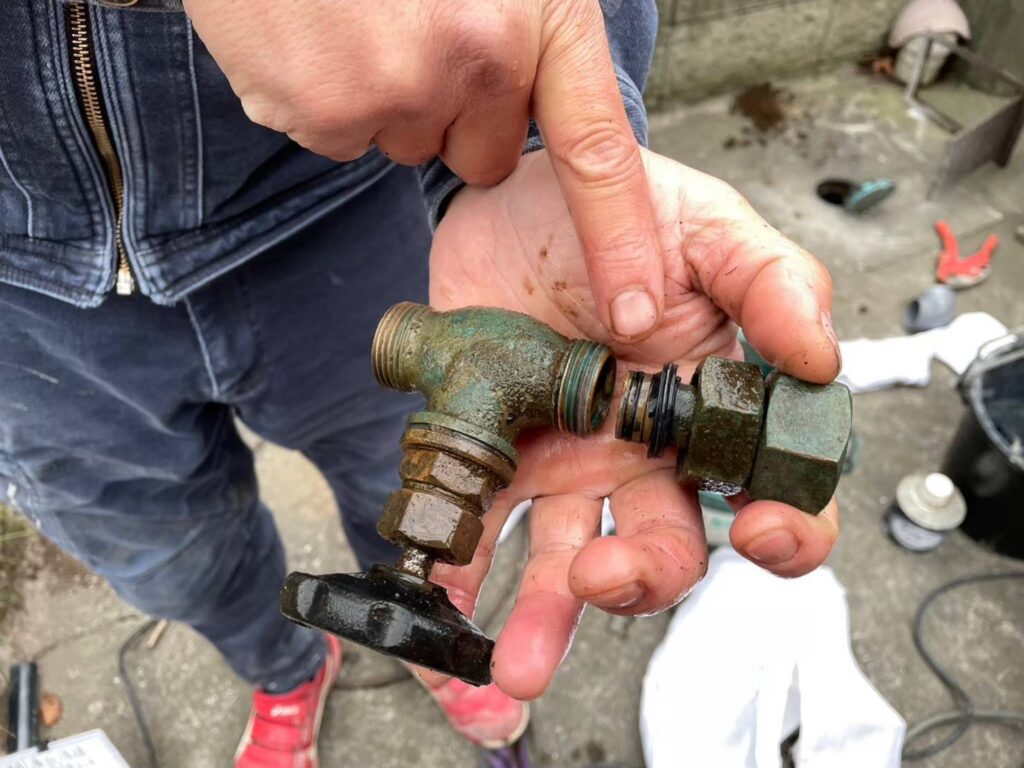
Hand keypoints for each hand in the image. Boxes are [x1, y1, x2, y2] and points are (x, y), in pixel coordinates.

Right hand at [184, 0, 663, 339]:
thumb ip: (526, 31)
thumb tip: (520, 107)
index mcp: (538, 13)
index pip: (598, 152)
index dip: (622, 239)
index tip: (639, 311)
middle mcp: (476, 60)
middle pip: (482, 156)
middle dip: (457, 115)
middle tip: (415, 29)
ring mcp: (393, 92)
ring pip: (407, 145)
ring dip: (390, 98)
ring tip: (359, 18)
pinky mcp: (319, 113)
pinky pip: (342, 138)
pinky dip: (329, 98)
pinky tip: (317, 33)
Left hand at [423, 148, 842, 698]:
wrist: (517, 194)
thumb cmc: (629, 204)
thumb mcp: (710, 225)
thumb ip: (772, 281)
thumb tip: (821, 358)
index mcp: (718, 405)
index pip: (778, 491)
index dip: (787, 530)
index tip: (758, 533)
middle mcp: (649, 449)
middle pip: (668, 545)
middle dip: (641, 582)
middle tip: (600, 579)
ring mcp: (574, 459)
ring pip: (574, 555)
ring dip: (548, 610)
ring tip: (513, 656)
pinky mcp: (503, 452)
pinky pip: (487, 521)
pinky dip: (466, 563)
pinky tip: (448, 588)